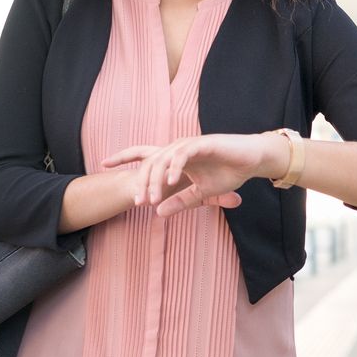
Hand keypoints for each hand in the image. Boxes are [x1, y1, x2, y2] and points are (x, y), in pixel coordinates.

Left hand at [101, 133, 281, 216]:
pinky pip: (182, 155)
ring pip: (163, 160)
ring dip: (155, 180)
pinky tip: (169, 183)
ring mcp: (189, 144)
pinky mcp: (202, 144)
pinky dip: (174, 168)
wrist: (252, 161)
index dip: (123, 157)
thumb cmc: (229, 173)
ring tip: (152, 198)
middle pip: (150, 161)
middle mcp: (178, 148)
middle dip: (141, 182)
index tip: (104, 164)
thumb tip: (158, 213)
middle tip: (137, 202)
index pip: (145, 156)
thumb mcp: (200, 194)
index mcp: (176, 158)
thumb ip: (180, 202)